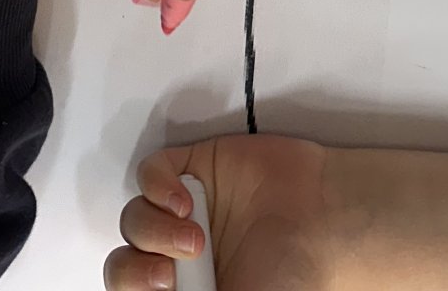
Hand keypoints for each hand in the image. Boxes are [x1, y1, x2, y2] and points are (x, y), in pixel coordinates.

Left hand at [106, 137, 328, 290]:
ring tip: (196, 238)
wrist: (324, 222)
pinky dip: (157, 187)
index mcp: (185, 289)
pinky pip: (150, 173)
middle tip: (167, 275)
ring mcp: (182, 210)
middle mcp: (177, 255)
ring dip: (154, 231)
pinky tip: (183, 201)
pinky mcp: (191, 168)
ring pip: (134, 219)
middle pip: (124, 261)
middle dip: (135, 272)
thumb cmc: (291, 276)